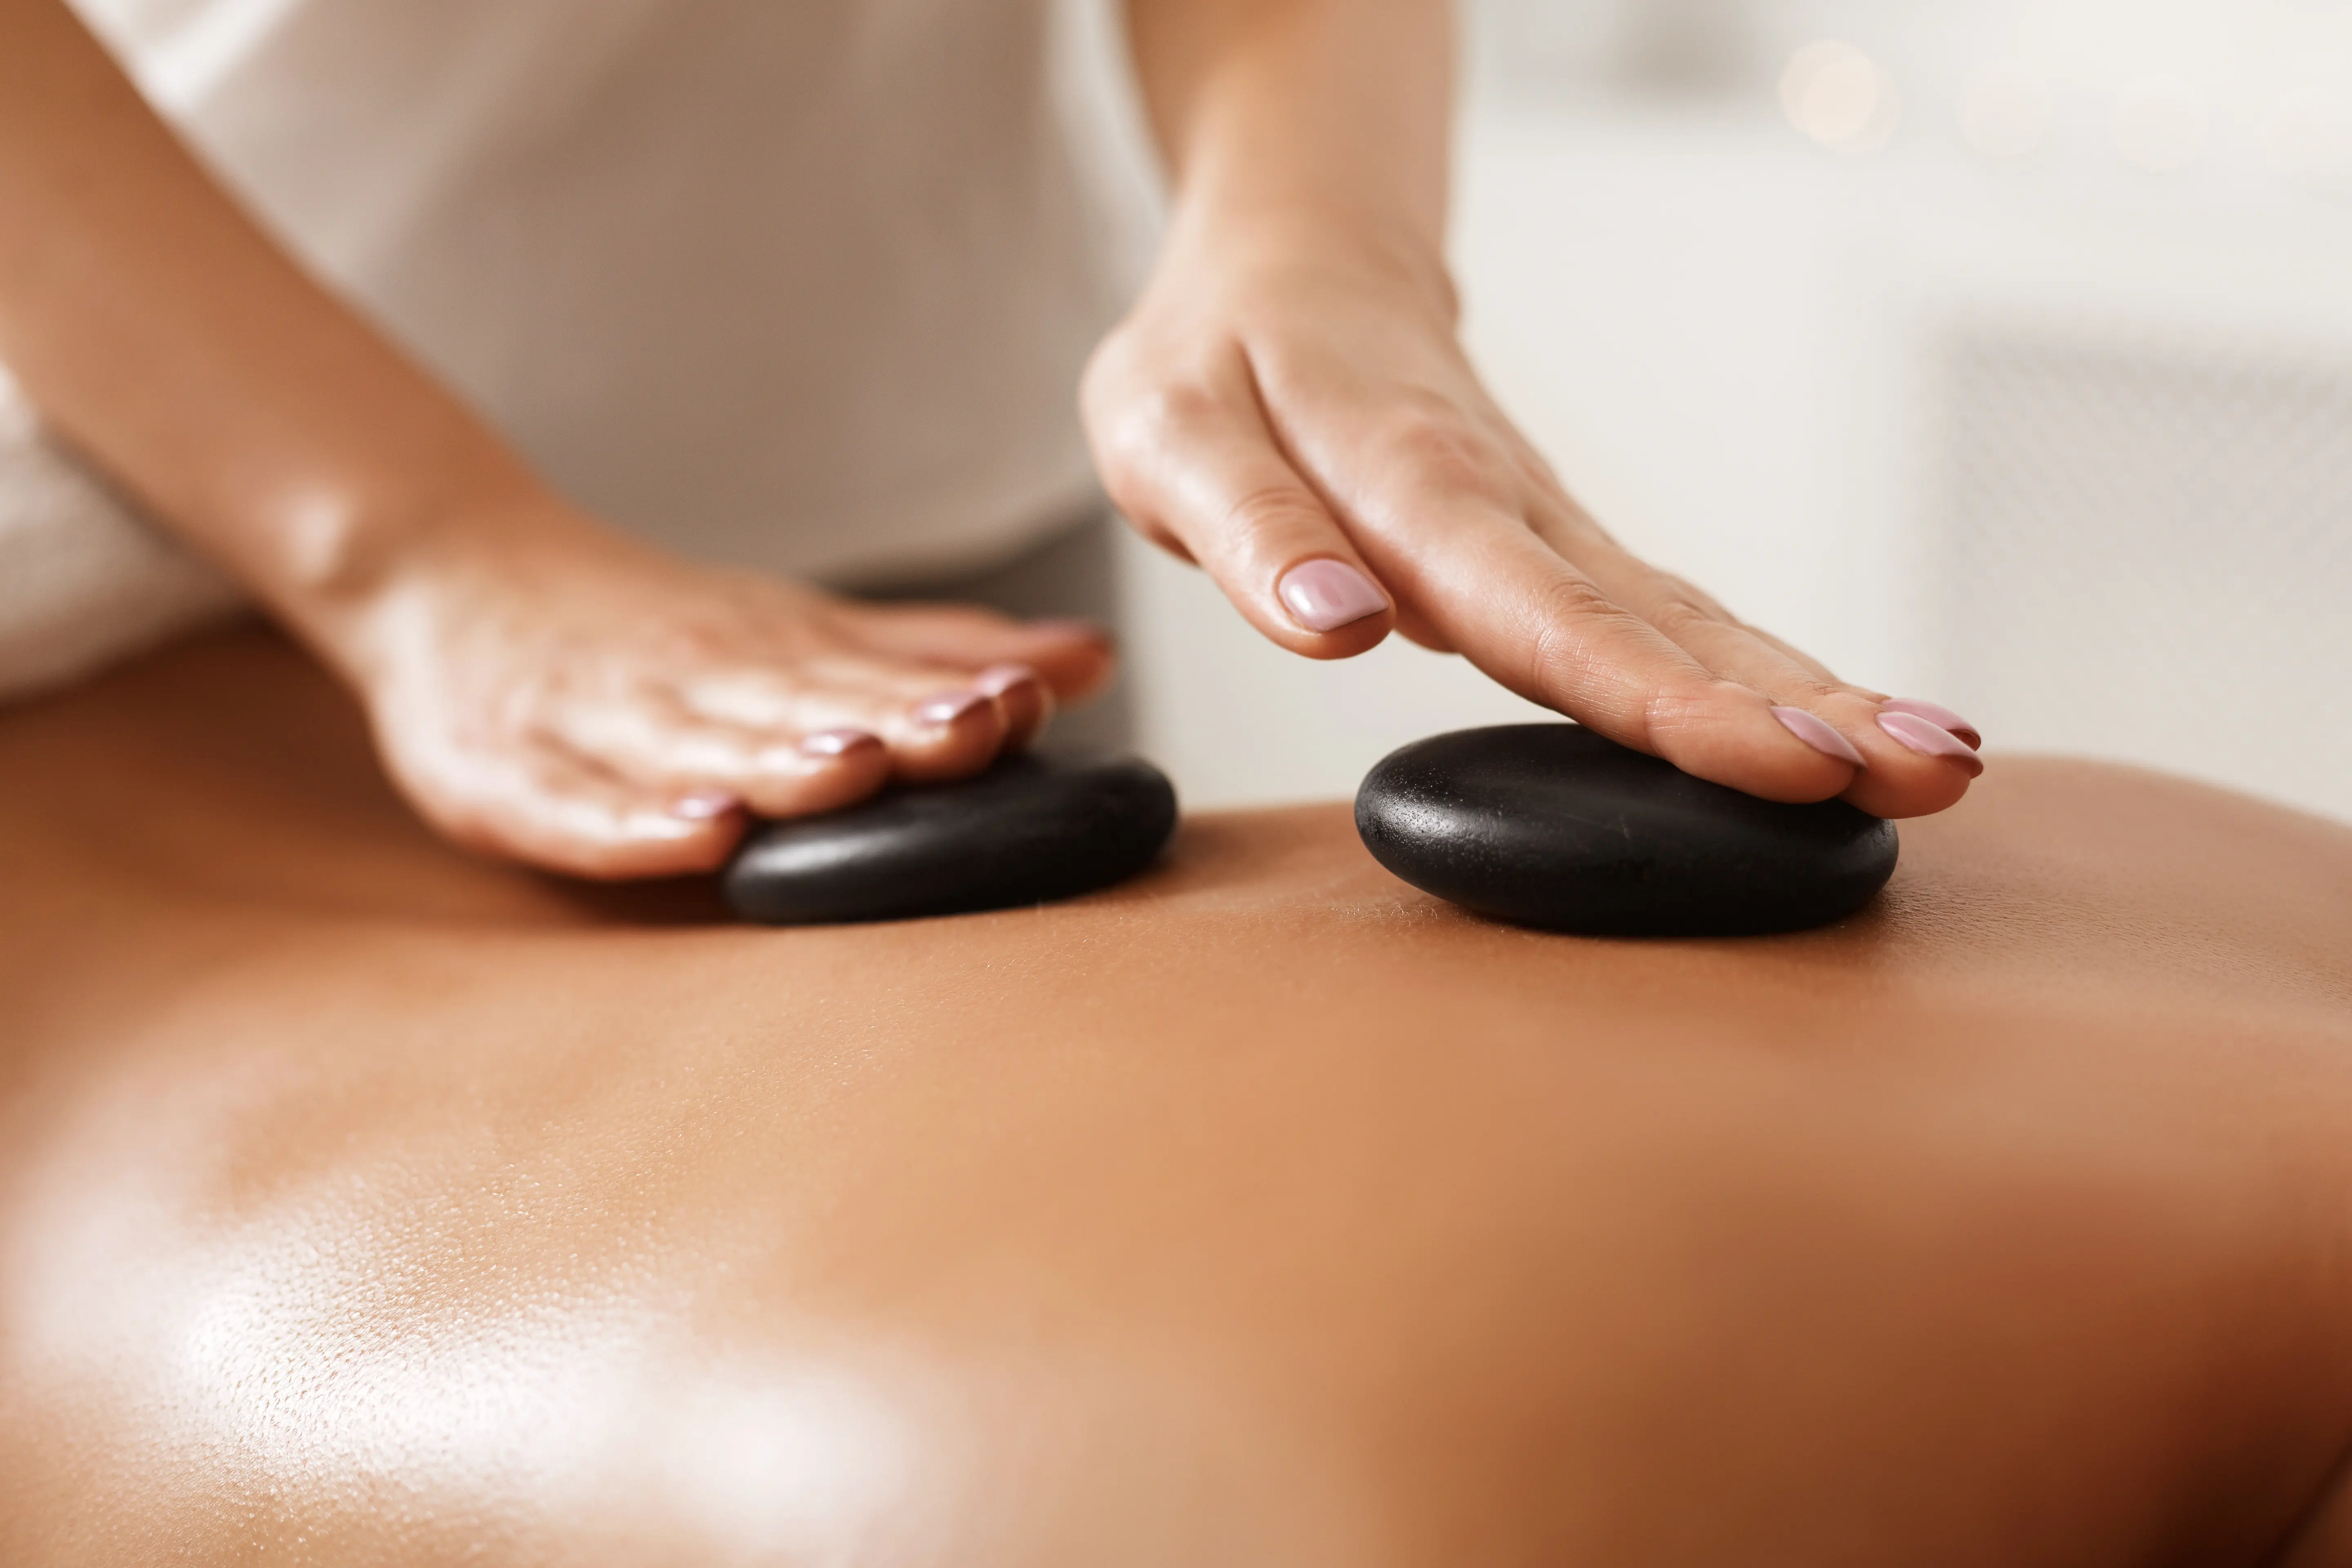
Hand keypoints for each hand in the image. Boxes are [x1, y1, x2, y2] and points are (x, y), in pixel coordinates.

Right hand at [321, 497, 1112, 878]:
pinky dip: (637, 823)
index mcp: (769, 654)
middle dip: (888, 724)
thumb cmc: (657, 628)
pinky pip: (578, 809)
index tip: (1027, 705)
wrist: (451, 576)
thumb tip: (1095, 658)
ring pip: (700, 750)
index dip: (949, 696)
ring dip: (779, 763)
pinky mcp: (509, 776)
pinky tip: (700, 834)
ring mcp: (597, 727)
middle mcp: (691, 683)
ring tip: (851, 772)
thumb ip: (940, 653)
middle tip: (970, 732)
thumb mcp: (803, 629)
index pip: (871, 679)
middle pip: (799, 710)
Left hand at [1082, 233, 1980, 818]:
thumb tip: (1337, 623)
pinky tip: (1862, 727)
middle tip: (1926, 774)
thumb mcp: (1169, 433)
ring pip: (1691, 615)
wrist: (1289, 266)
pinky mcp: (1560, 548)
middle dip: (1794, 705)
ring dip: (1815, 689)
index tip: (1777, 761)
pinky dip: (1768, 669)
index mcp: (1404, 482)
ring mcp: (1547, 527)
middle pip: (1658, 618)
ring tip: (1943, 759)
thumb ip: (1250, 527)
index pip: (1543, 610)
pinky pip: (1672, 614)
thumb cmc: (1215, 362)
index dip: (1657, 696)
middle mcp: (1503, 506)